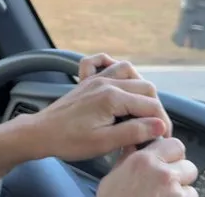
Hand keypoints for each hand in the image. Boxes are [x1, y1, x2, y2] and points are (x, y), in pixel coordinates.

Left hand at [23, 54, 171, 161]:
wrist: (41, 133)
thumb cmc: (69, 140)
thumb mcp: (104, 142)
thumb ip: (133, 131)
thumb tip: (159, 125)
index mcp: (112, 97)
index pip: (151, 105)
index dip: (162, 123)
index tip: (163, 137)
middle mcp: (105, 82)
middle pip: (145, 86)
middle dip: (155, 107)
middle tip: (153, 127)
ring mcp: (94, 79)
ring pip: (127, 69)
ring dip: (139, 85)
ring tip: (141, 107)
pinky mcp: (85, 81)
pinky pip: (98, 62)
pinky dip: (109, 64)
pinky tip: (115, 77)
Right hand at [98, 138, 198, 196]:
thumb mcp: (113, 176)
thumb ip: (127, 158)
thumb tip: (133, 146)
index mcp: (144, 160)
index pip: (175, 145)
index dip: (173, 153)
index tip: (167, 159)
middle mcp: (163, 173)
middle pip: (189, 166)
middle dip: (180, 174)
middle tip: (166, 182)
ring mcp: (175, 193)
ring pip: (191, 188)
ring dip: (182, 192)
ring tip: (164, 196)